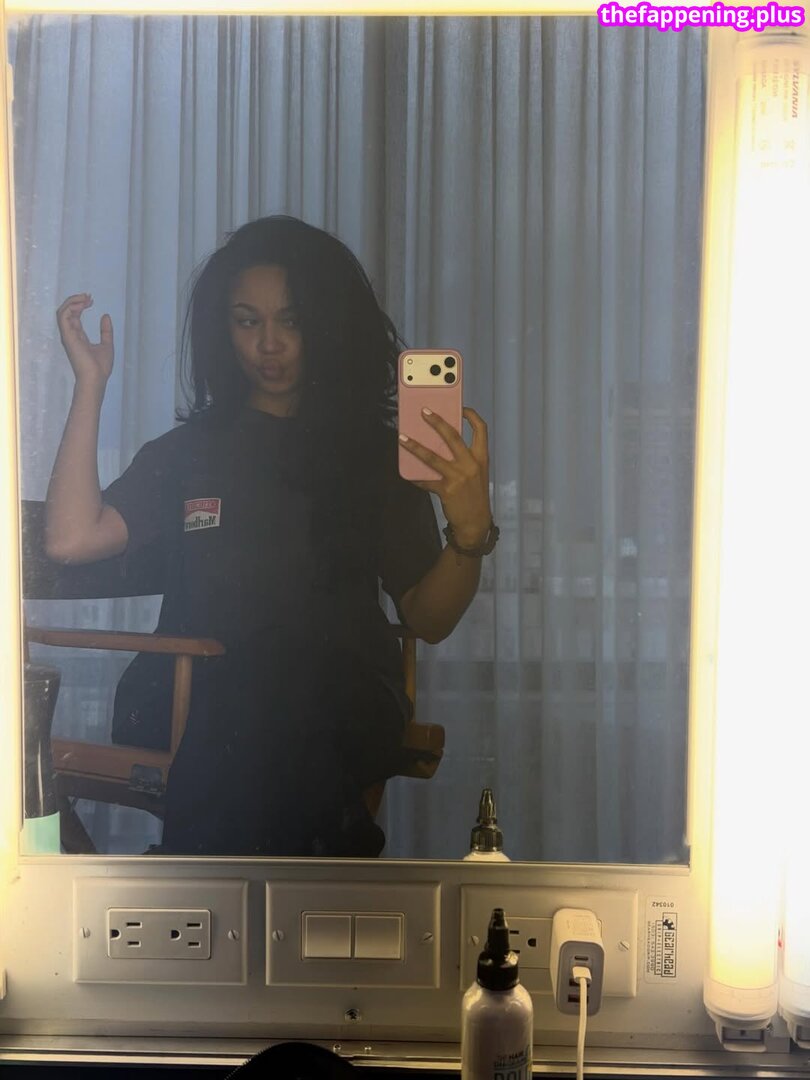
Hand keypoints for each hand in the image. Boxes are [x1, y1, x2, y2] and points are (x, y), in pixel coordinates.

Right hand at [56, 293, 113, 386]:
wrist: (96, 378)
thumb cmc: (100, 367)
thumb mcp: (107, 344)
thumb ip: (105, 331)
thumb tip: (106, 316)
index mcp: (78, 336)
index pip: (74, 316)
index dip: (80, 305)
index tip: (91, 300)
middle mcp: (71, 334)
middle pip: (66, 311)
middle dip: (76, 300)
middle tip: (88, 297)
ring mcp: (68, 335)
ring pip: (62, 311)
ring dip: (72, 301)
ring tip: (85, 298)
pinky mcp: (67, 336)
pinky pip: (63, 316)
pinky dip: (71, 307)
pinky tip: (82, 305)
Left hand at [400, 406, 492, 547]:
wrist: (476, 523)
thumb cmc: (474, 497)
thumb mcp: (476, 474)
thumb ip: (464, 459)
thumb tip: (439, 444)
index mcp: (481, 458)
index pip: (481, 430)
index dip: (471, 416)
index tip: (461, 408)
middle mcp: (471, 464)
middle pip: (453, 436)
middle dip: (437, 422)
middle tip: (424, 412)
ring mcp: (458, 477)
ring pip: (432, 457)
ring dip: (415, 446)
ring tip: (402, 438)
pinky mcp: (446, 490)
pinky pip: (426, 480)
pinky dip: (415, 477)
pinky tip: (407, 475)